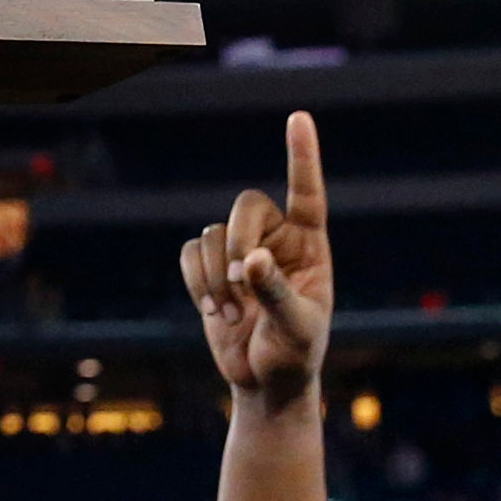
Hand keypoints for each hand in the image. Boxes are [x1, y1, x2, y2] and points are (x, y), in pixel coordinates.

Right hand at [182, 110, 332, 407]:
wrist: (266, 384)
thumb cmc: (294, 354)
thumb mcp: (296, 327)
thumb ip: (275, 291)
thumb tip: (250, 259)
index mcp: (310, 244)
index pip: (307, 192)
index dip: (301, 156)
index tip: (298, 117)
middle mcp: (276, 239)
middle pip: (245, 206)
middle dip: (236, 240)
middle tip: (241, 280)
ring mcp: (241, 252)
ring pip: (212, 234)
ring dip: (215, 276)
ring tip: (230, 313)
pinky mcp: (211, 269)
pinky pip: (190, 254)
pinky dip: (196, 282)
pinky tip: (213, 312)